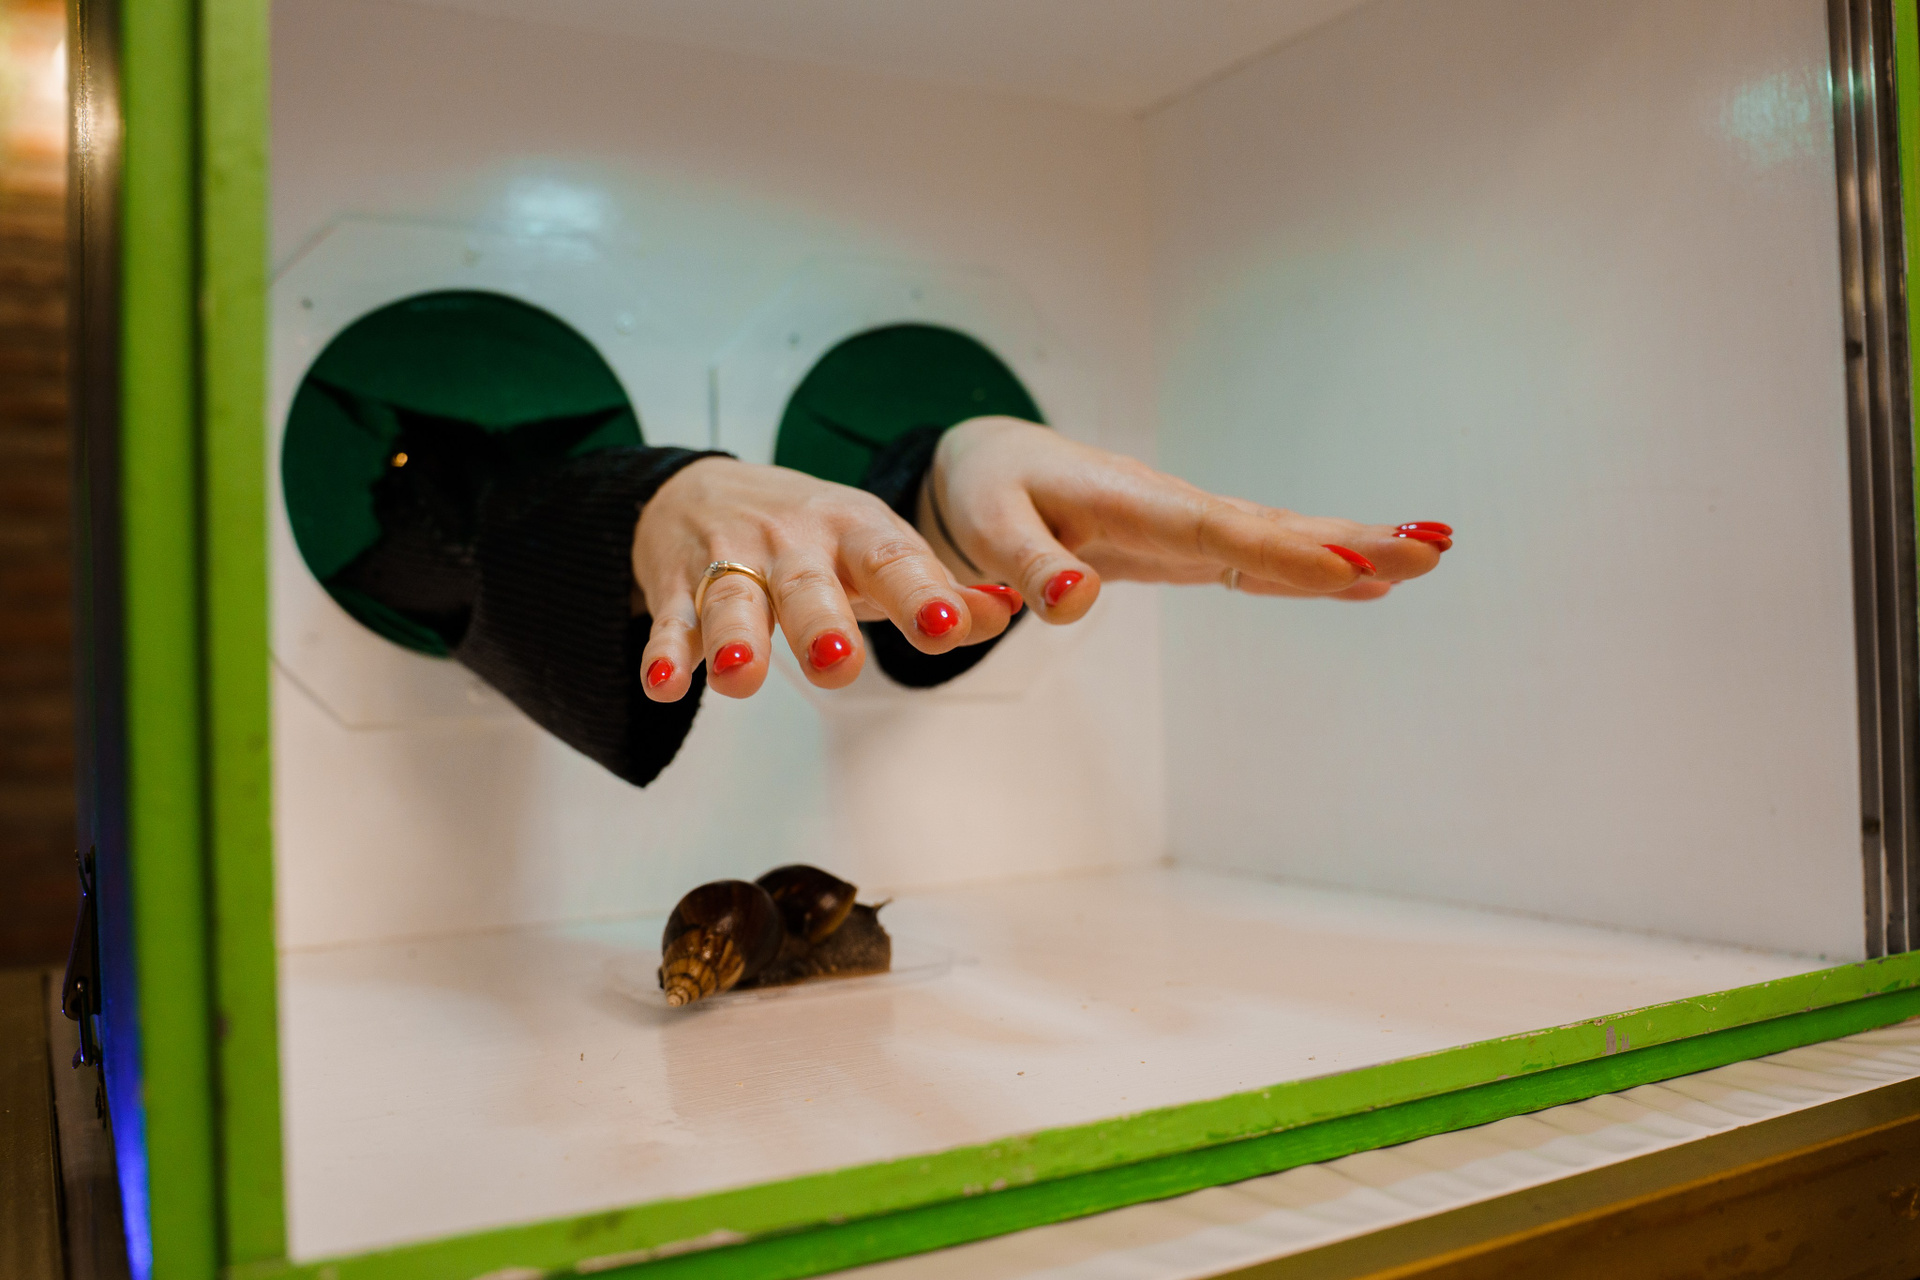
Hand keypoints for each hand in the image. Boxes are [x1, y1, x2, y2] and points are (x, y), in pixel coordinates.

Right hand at [633, 458, 1019, 699]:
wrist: (700, 489)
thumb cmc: (814, 537)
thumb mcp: (877, 550)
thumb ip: (941, 591)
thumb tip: (1010, 611)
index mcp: (854, 532)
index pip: (892, 561)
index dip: (921, 594)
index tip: (947, 628)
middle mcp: (794, 544)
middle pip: (808, 585)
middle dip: (821, 623)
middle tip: (839, 662)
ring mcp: (732, 562)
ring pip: (734, 601)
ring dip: (738, 638)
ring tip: (740, 677)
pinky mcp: (678, 585)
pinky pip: (671, 619)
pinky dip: (666, 652)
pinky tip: (664, 684)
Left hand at [919, 416, 1451, 618]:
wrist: (992, 462)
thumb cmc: (988, 492)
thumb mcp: (989, 525)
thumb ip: (1030, 564)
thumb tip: (1073, 606)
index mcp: (1125, 501)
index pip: (1212, 530)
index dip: (1280, 551)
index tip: (1349, 563)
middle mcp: (1170, 507)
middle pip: (1269, 526)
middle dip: (1350, 540)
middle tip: (1431, 550)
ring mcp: (1186, 524)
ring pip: (1278, 535)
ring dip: (1351, 546)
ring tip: (1428, 556)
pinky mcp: (1187, 543)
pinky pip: (1259, 554)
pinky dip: (1312, 565)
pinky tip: (1366, 581)